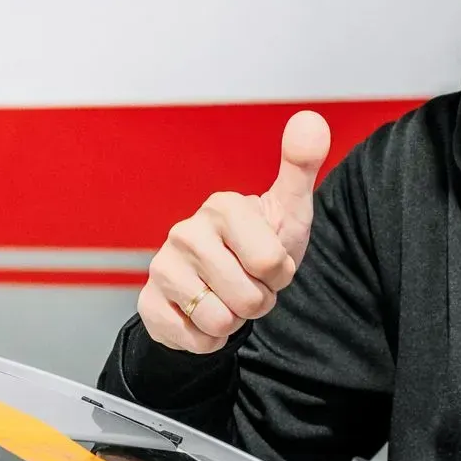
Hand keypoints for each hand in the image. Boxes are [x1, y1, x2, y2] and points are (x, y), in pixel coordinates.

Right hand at [136, 110, 330, 352]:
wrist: (220, 283)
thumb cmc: (259, 243)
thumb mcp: (288, 208)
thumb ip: (301, 164)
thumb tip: (311, 119)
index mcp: (222, 207)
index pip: (271, 265)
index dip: (280, 274)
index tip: (270, 263)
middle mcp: (185, 232)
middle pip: (247, 300)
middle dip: (259, 301)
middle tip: (250, 283)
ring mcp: (163, 268)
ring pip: (220, 322)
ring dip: (235, 321)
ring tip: (228, 297)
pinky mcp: (149, 304)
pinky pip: (195, 341)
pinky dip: (209, 340)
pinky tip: (205, 315)